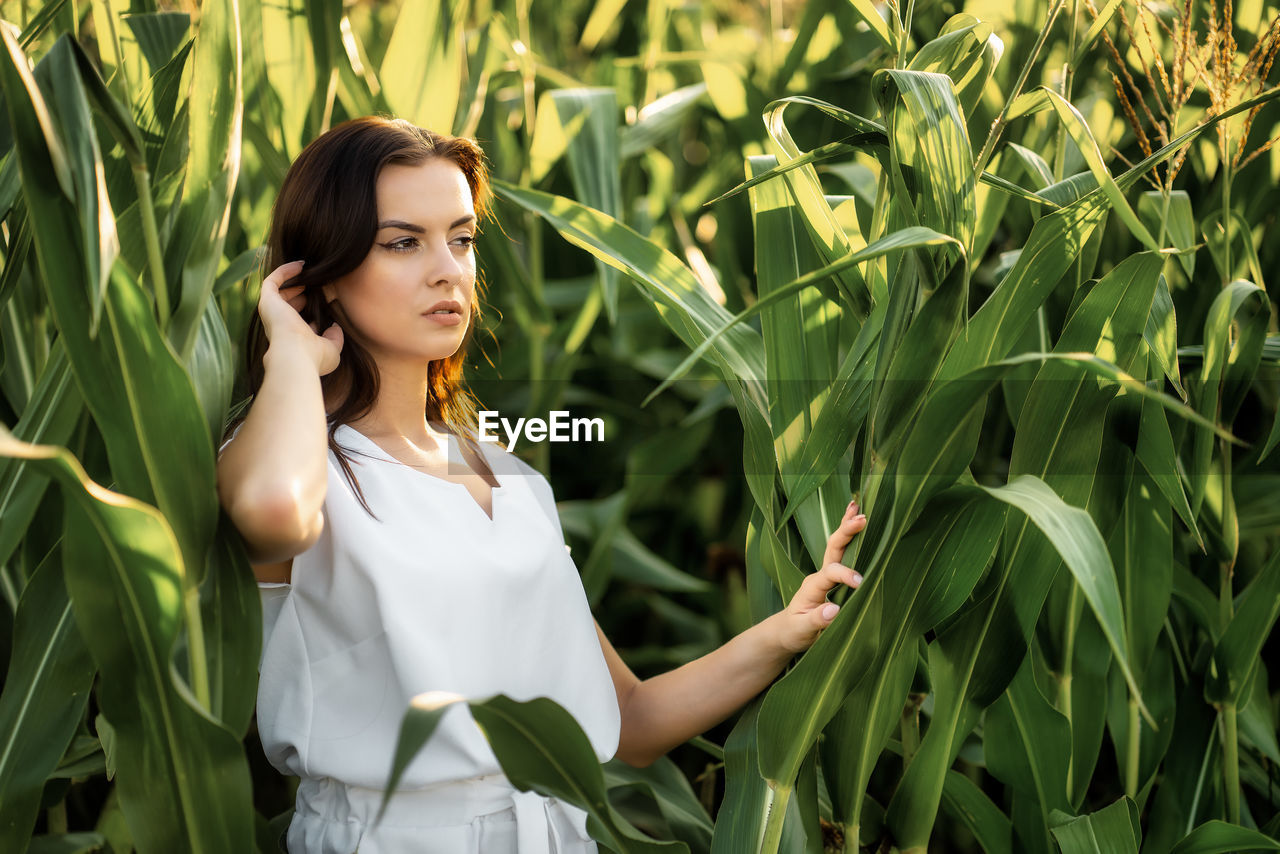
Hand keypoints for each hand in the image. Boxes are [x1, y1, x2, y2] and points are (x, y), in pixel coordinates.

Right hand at [258, 260, 343, 375]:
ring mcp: (271, 312)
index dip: (311, 310)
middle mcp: (278, 325)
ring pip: (278, 291)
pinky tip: (301, 265)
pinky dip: (285, 271)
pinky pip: (273, 280)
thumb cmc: (313, 357)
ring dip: (293, 280)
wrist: (295, 356)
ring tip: (310, 271)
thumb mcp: (331, 349)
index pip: (298, 321)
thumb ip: (334, 337)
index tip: (326, 301)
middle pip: (286, 304)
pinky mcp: (267, 300)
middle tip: (318, 282)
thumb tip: (335, 326)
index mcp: (291, 338)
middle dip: (300, 293)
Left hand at [773, 500, 866, 653]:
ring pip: (837, 545)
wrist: (786, 631)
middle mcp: (818, 576)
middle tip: (862, 519)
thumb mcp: (802, 630)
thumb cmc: (794, 632)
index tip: (860, 582)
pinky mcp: (831, 577)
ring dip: (846, 526)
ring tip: (857, 506)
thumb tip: (834, 610)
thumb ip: (817, 620)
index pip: (831, 573)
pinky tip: (854, 520)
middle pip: (833, 548)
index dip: (846, 574)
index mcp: (812, 586)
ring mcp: (824, 574)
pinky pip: (841, 553)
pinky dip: (848, 535)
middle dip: (846, 533)